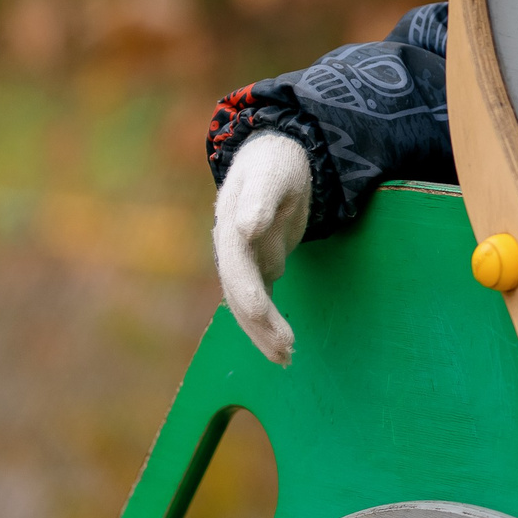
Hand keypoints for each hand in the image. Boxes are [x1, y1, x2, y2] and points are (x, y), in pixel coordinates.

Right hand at [213, 132, 311, 365]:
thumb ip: (258, 200)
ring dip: (264, 333)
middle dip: (261, 323)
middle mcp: (231, 251)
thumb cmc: (275, 163)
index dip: (246, 290)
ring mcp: (242, 263)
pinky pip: (260, 303)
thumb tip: (246, 227)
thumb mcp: (270, 175)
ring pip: (248, 306)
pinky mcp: (257, 269)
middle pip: (241, 294)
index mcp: (230, 227)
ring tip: (287, 358)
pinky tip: (283, 349)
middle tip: (286, 349)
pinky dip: (269, 325)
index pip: (236, 266)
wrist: (274, 159)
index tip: (258, 311)